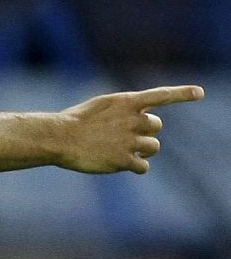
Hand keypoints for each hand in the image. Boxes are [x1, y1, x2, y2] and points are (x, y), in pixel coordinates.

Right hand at [58, 85, 203, 173]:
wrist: (58, 138)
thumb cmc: (74, 122)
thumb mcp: (101, 106)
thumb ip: (124, 110)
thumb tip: (145, 121)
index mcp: (126, 102)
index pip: (161, 95)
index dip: (182, 94)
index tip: (199, 93)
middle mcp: (133, 119)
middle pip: (156, 126)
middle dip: (145, 132)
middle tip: (124, 136)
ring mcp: (130, 140)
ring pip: (153, 146)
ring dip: (142, 149)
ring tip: (122, 150)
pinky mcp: (124, 160)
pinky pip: (143, 165)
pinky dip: (136, 166)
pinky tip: (120, 164)